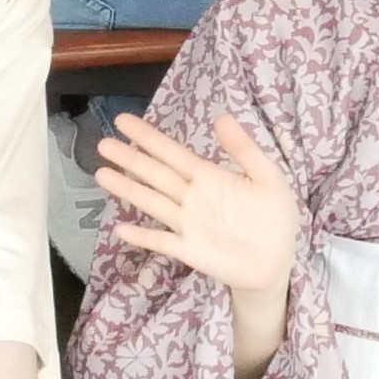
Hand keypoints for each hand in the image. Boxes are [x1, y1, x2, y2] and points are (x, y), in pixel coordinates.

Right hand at [95, 108, 296, 300]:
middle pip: (155, 174)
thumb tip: (221, 117)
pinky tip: (120, 229)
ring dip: (127, 189)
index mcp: (209, 177)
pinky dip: (142, 237)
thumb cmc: (275, 217)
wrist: (277, 261)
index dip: (148, 137)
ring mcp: (188, 224)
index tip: (124, 121)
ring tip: (101, 174)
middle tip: (103, 144)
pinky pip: (161, 242)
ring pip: (152, 202)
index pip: (173, 153)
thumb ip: (244, 150)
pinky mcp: (189, 250)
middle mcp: (192, 197)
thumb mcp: (268, 177)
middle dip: (129, 159)